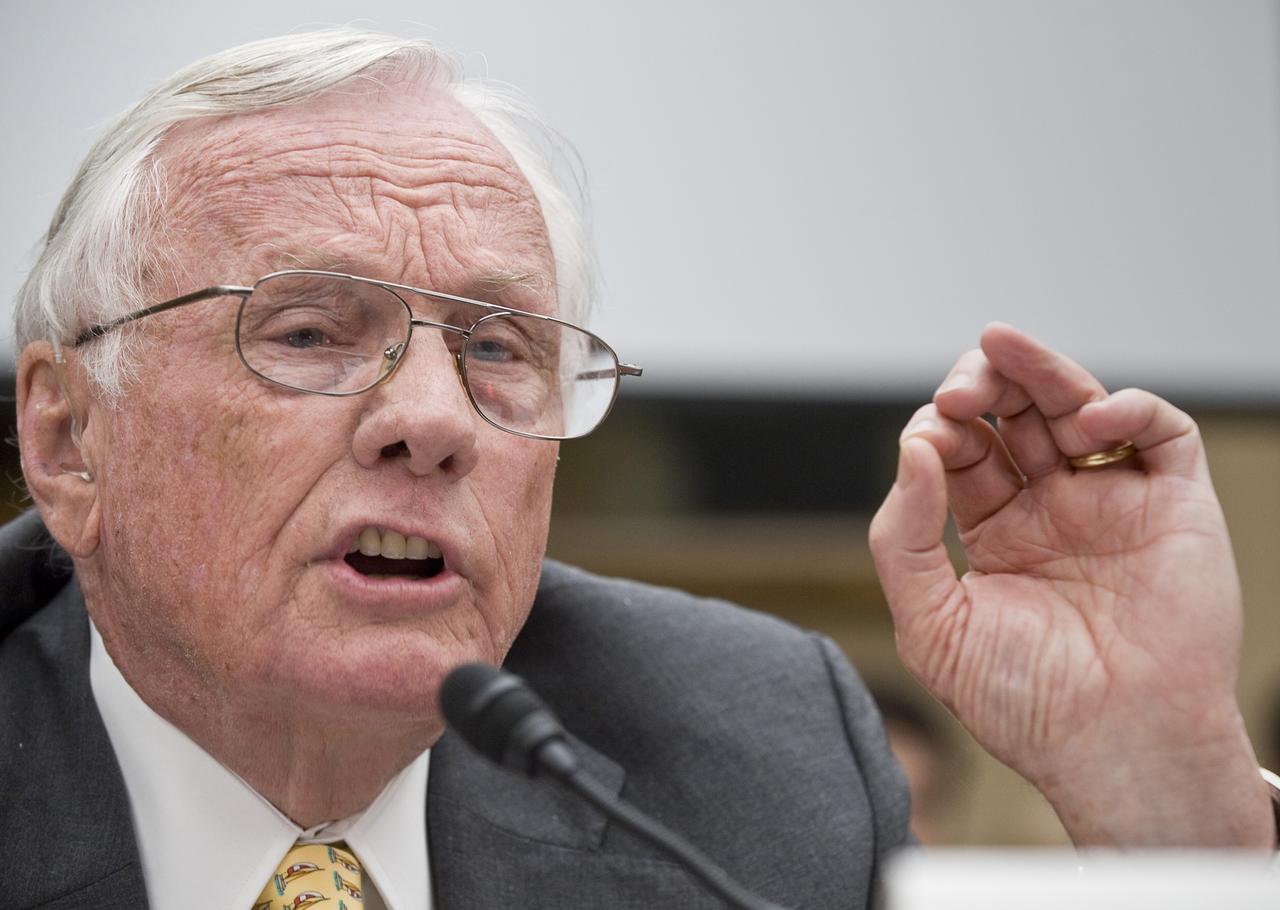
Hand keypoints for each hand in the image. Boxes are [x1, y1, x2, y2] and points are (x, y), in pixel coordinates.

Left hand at [869, 323, 1272, 846]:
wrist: (1115, 749)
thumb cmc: (1023, 702)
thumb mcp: (932, 625)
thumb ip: (903, 539)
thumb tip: (911, 450)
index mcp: (995, 532)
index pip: (961, 452)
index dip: (938, 432)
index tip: (923, 440)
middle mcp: (1052, 509)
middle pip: (1014, 416)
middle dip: (981, 385)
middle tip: (958, 387)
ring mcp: (1112, 502)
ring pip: (1076, 406)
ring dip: (1038, 369)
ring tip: (1001, 345)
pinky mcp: (1172, 505)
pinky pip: (1159, 432)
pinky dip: (1127, 408)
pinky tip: (1088, 421)